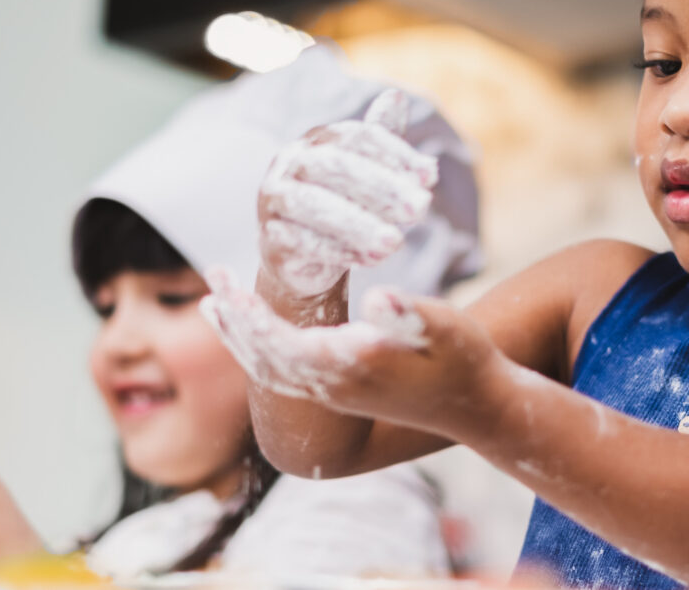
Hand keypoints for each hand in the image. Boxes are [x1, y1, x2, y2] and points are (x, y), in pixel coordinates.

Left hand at [200, 269, 506, 435]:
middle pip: (265, 360)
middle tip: (213, 280)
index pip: (284, 346)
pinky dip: (258, 347)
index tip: (227, 287)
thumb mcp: (447, 330)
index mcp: (352, 371)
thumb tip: (380, 300)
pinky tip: (250, 323)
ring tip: (213, 300)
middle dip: (234, 323)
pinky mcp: (339, 390)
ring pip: (270, 369)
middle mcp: (334, 388)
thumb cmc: (464, 360)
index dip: (252, 319)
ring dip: (239, 335)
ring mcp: (334, 393)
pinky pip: (283, 371)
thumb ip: (412, 317)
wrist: (476, 407)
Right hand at [258, 89, 438, 297]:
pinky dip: (337, 251)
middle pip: (336, 166)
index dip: (395, 153)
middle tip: (421, 209)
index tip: (430, 176)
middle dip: (382, 187)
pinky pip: (301, 242)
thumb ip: (381, 138)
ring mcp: (274, 200)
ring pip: (314, 205)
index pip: (357, 137)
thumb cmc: (341, 204)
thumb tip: (396, 96)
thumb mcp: (365, 171)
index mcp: (317, 140)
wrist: (299, 255)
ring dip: (358, 224)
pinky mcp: (269, 238)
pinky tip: (371, 260)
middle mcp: (290, 163)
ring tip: (395, 243)